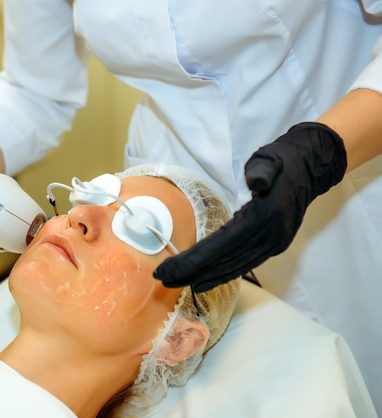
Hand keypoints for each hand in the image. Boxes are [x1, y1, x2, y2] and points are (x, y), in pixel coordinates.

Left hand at [153, 122, 346, 291]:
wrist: (312, 166)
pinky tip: (206, 279)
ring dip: (205, 278)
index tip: (168, 269)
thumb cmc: (282, 161)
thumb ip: (260, 170)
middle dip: (191, 274)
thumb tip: (256, 181)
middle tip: (163, 280)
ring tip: (178, 284)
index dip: (193, 261)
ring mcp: (274, 243)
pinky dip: (223, 274)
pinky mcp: (274, 245)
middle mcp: (269, 236)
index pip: (220, 245)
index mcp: (263, 217)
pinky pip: (245, 265)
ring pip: (234, 269)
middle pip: (224, 262)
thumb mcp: (269, 160)